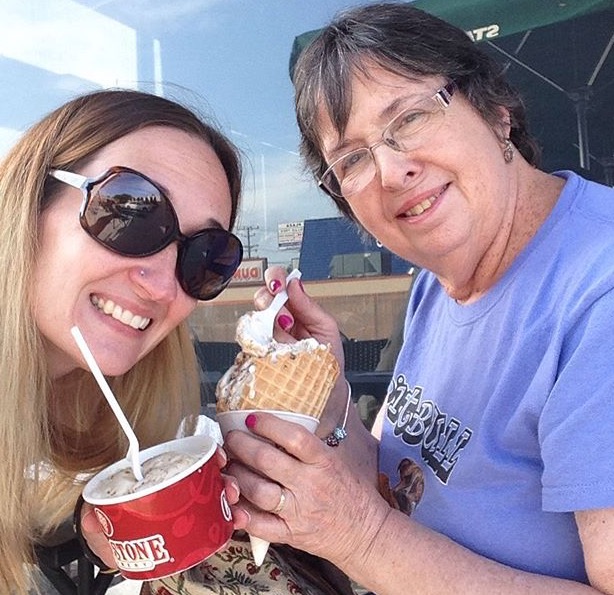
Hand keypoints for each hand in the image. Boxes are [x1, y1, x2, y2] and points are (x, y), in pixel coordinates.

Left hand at [77, 446, 240, 568]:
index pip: (185, 459)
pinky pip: (217, 517)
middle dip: (226, 479)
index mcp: (156, 477)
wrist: (117, 550)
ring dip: (230, 500)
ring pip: (217, 495)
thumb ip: (93, 519)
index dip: (206, 455)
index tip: (218, 458)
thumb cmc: (112, 526)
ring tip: (235, 512)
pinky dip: (228, 519)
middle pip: (209, 476)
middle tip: (230, 490)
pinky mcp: (196, 525)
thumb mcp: (100, 521)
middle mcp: (177, 486)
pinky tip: (234, 523)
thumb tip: (93, 518)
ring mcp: (189, 505)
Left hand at [224, 412, 388, 568]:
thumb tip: (276, 425)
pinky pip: (259, 525)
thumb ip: (309, 446)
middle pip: (267, 460)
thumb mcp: (335, 460)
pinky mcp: (290, 534)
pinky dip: (241, 514)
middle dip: (242, 445)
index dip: (270, 425)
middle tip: (232, 437)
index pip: (295, 437)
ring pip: (258, 491)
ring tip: (229, 465)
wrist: (365, 532)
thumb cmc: (349, 492)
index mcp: (324, 462)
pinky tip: (231, 501)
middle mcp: (310, 485)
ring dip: (237, 475)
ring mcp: (298, 511)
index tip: (253, 418)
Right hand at [256, 266, 344, 367]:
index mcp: (296, 308)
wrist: (324, 391)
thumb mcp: (326, 329)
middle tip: (284, 315)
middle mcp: (278, 319)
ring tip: (285, 335)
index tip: (278, 286)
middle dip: (269, 300)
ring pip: (253, 316)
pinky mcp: (257, 352)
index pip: (280, 284)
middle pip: (262, 297)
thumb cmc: (327, 360)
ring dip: (267, 322)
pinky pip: (249, 339)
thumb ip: (310, 306)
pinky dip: (258, 339)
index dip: (276, 279)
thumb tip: (295, 284)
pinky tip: (272, 346)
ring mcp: (266, 335)